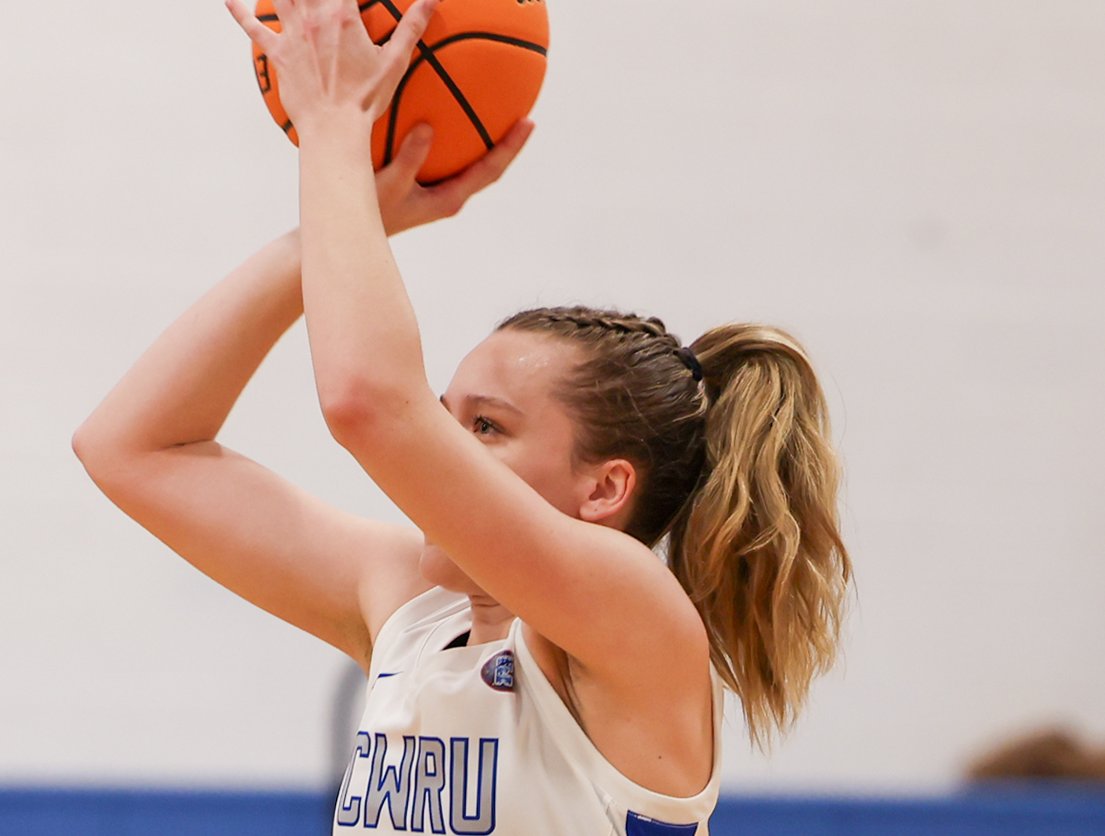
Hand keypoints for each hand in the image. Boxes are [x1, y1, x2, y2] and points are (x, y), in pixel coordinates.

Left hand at [226, 0, 438, 133]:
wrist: (335, 128)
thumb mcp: (395, 61)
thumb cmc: (366, 99)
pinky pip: (255, 29)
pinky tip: (231, 1)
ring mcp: (293, 35)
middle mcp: (314, 18)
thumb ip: (412, 25)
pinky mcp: (279, 54)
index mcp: (343, 16)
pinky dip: (240, 13)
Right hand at [376, 119, 535, 234]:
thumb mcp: (389, 185)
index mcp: (450, 199)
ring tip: (497, 115)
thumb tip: (428, 128)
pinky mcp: (425, 189)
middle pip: (489, 169)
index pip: (490, 170)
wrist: (353, 236)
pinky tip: (449, 122)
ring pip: (471, 167)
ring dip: (485, 144)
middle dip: (507, 144)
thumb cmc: (370, 213)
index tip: (529, 122)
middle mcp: (450, 197)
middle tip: (524, 115)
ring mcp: (439, 194)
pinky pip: (449, 162)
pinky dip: (456, 142)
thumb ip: (410, 159)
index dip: (511, 146)